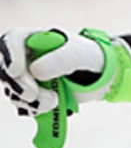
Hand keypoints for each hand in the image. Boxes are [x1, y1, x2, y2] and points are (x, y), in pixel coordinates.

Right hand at [2, 29, 130, 116]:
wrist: (103, 76)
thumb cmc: (91, 57)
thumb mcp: (80, 55)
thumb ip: (61, 59)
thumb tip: (35, 71)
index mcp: (35, 39)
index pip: (11, 41)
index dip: (9, 56)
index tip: (16, 71)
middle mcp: (27, 57)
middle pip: (7, 70)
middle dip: (18, 85)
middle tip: (34, 95)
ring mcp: (28, 77)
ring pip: (13, 90)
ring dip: (29, 101)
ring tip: (54, 101)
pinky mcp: (34, 94)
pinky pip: (24, 104)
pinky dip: (34, 109)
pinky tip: (51, 107)